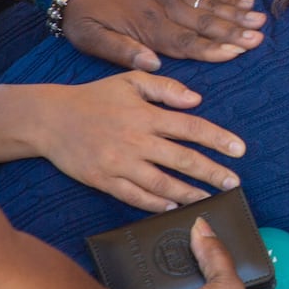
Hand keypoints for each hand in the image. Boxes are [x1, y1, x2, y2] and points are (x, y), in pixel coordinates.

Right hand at [27, 72, 245, 210]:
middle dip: (211, 172)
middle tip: (233, 182)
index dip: (218, 138)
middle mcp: (136, 140)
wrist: (49, 119)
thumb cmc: (94, 98)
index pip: (190, 127)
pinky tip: (173, 207)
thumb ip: (165, 88)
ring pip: (161, 184)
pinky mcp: (104, 180)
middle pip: (182, 159)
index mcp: (145, 115)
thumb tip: (196, 100)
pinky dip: (156, 204)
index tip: (239, 149)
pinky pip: (134, 197)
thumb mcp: (129, 81)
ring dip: (188, 193)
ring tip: (208, 199)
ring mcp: (119, 163)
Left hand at [62, 0, 265, 70]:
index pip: (186, 42)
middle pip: (205, 23)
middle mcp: (163, 7)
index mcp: (147, 27)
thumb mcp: (89, 39)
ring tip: (260, 19)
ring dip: (236, 12)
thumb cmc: (81, 15)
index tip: (237, 51)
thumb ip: (121, 52)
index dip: (212, 48)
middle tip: (259, 37)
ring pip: (208, 4)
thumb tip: (153, 63)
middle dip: (234, 31)